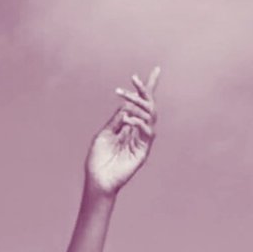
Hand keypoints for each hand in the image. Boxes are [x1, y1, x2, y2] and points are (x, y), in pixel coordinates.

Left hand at [86, 66, 159, 196]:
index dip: (148, 88)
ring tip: (126, 101)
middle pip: (148, 106)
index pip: (141, 104)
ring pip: (150, 116)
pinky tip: (127, 119)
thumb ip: (117, 120)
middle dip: (144, 91)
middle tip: (134, 79)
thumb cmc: (98, 159)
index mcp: (129, 125)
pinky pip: (147, 132)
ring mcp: (142, 140)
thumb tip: (127, 105)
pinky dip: (139, 122)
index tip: (155, 70)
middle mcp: (138, 131)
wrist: (97, 180)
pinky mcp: (143, 151)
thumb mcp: (105, 134)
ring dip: (139, 105)